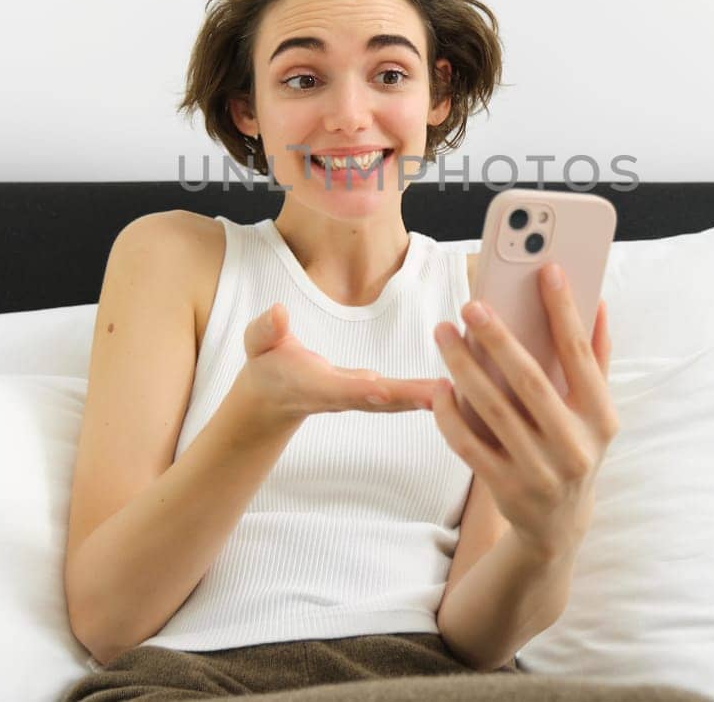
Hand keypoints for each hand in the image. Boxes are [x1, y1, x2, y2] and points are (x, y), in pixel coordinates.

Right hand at [235, 302, 441, 422]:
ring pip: (394, 400)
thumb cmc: (266, 365)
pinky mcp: (370, 395)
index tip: (382, 390)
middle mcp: (342, 396)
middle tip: (439, 395)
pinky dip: (423, 394)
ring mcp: (358, 398)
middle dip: (408, 397)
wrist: (272, 398)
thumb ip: (266, 330)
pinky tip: (451, 390)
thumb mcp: (256, 344)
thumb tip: (278, 312)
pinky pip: (399, 396)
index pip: (339, 387)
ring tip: (457, 393)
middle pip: (378, 399)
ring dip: (423, 397)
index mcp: (314, 386)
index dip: (360, 389)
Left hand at [429, 263, 619, 558]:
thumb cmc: (575, 448)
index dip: (564, 311)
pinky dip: (449, 413)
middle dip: (498, 338)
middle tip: (471, 304)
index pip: (580, 355)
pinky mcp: (505, 487)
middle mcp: (573, 445)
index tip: (546, 269)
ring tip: (443, 333)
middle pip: (529, 380)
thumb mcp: (596, 412)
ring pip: (492, 409)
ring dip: (463, 366)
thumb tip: (597, 301)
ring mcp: (538, 470)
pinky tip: (439, 384)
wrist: (558, 526)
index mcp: (600, 418)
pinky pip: (468, 443)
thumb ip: (596, 358)